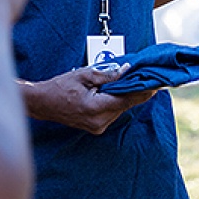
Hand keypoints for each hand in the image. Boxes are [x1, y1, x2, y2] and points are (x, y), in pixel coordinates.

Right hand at [23, 65, 156, 134]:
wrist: (42, 103)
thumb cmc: (59, 87)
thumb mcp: (84, 75)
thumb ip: (107, 75)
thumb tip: (126, 71)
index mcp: (95, 109)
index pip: (126, 100)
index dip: (142, 91)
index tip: (156, 83)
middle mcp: (99, 122)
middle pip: (125, 105)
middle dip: (136, 92)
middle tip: (148, 78)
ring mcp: (97, 127)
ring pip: (120, 109)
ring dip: (126, 96)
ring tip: (135, 82)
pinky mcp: (96, 127)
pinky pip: (112, 112)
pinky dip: (117, 102)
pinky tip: (119, 91)